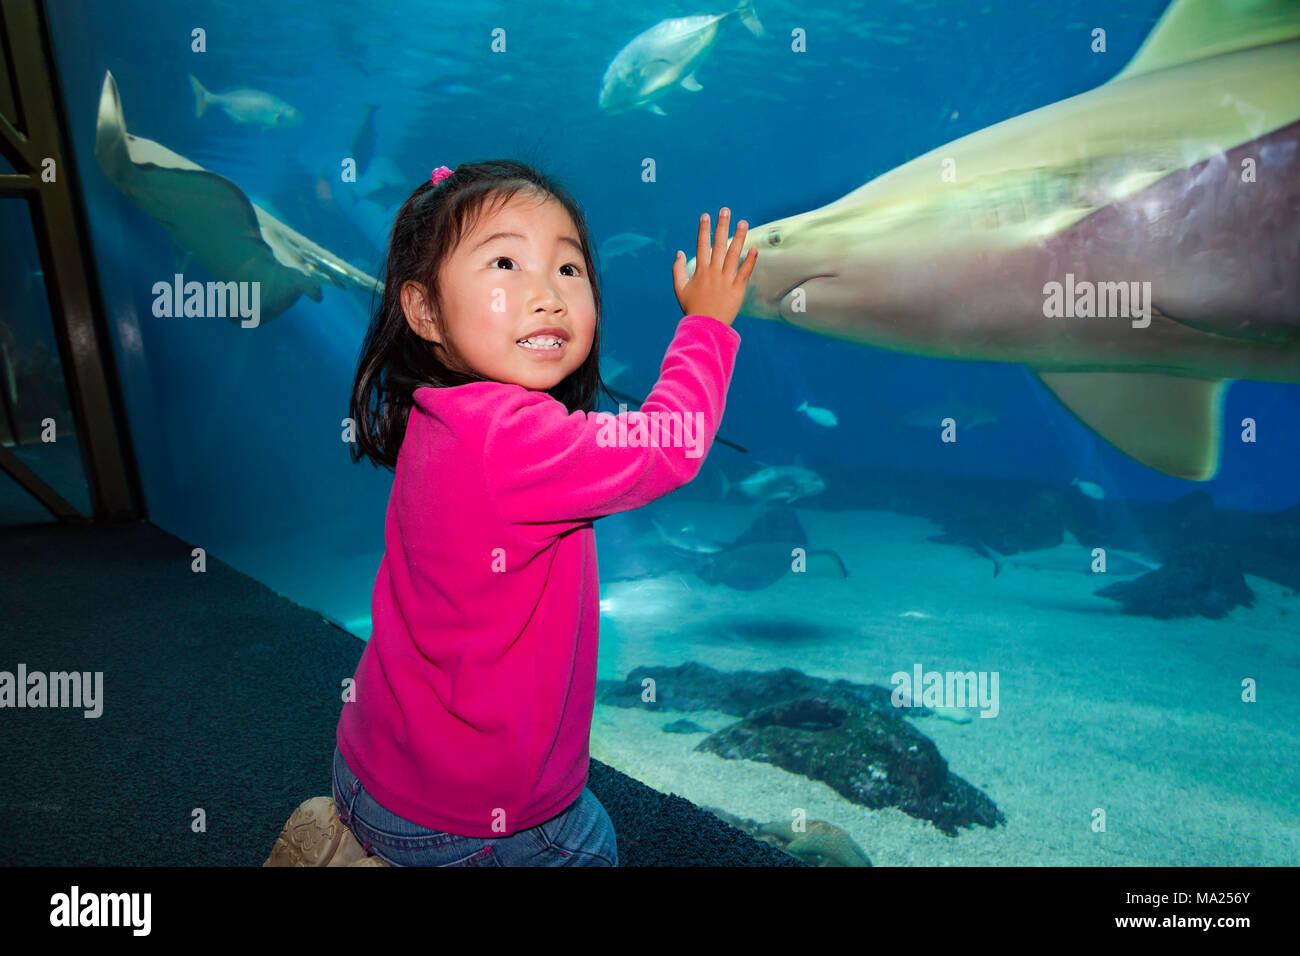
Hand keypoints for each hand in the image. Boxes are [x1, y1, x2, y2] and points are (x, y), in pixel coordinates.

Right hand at [671, 208, 756, 326]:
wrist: (705, 326)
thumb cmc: (692, 308)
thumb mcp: (680, 289)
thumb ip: (677, 270)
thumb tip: (679, 252)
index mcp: (700, 271)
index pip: (702, 245)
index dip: (704, 230)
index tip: (706, 216)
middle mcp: (713, 272)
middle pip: (719, 245)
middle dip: (722, 226)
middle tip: (725, 211)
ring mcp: (726, 280)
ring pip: (734, 255)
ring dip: (739, 238)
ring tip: (743, 223)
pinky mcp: (737, 289)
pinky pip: (745, 273)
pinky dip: (750, 261)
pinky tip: (755, 249)